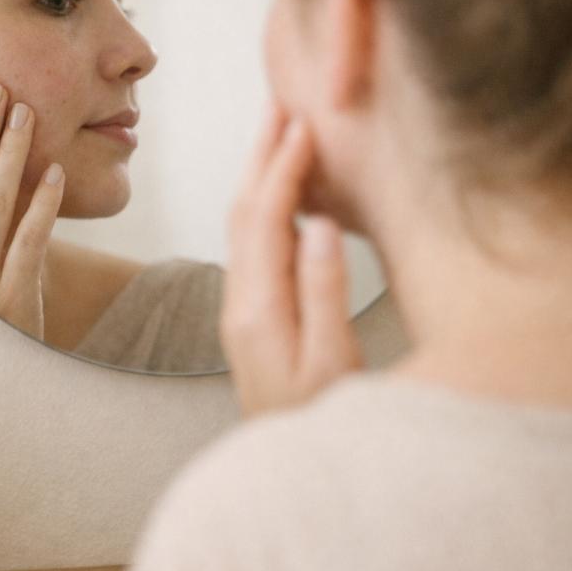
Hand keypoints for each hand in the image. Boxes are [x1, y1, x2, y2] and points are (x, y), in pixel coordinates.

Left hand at [221, 105, 361, 417]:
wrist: (282, 463)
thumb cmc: (317, 418)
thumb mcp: (333, 362)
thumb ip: (324, 294)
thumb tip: (320, 226)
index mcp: (259, 307)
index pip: (267, 220)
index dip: (282, 169)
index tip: (299, 125)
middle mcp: (239, 301)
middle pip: (242, 213)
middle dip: (259, 157)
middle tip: (277, 107)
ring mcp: (239, 307)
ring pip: (241, 227)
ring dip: (256, 177)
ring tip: (276, 137)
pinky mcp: (248, 314)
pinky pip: (248, 245)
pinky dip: (262, 208)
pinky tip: (279, 196)